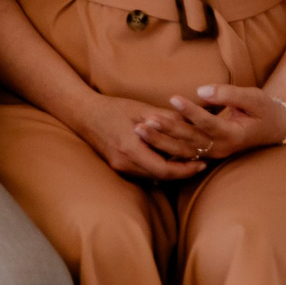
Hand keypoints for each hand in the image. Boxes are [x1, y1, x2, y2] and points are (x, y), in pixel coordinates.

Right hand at [79, 94, 206, 179]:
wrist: (83, 113)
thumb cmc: (113, 108)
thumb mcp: (142, 109)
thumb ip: (167, 119)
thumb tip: (194, 123)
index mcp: (130, 149)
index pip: (164, 170)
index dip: (186, 170)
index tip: (202, 163)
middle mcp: (124, 163)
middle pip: (160, 176)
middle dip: (182, 172)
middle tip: (201, 163)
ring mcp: (119, 166)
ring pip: (152, 176)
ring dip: (171, 170)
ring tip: (188, 161)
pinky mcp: (117, 166)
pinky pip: (143, 172)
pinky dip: (158, 167)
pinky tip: (168, 159)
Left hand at [152, 83, 285, 163]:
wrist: (274, 128)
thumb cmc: (264, 109)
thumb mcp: (253, 97)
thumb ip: (229, 94)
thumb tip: (202, 91)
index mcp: (235, 135)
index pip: (208, 124)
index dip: (190, 112)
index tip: (172, 97)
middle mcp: (222, 148)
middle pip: (191, 140)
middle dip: (167, 130)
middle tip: (145, 119)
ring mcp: (213, 153)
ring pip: (183, 150)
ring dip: (160, 141)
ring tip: (139, 129)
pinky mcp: (206, 152)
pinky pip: (183, 153)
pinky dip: (165, 148)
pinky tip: (146, 141)